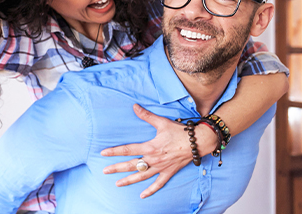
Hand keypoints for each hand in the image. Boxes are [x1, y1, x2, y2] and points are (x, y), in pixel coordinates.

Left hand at [100, 104, 216, 197]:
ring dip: (129, 180)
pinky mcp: (169, 172)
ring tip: (118, 184)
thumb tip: (134, 106)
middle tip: (105, 171)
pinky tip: (142, 195)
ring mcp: (161, 168)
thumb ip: (146, 116)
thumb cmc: (179, 132)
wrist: (198, 142)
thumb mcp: (161, 122)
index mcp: (150, 147)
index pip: (128, 149)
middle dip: (117, 168)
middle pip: (131, 165)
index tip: (103, 153)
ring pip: (142, 176)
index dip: (115, 151)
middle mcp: (153, 159)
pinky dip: (150, 190)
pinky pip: (158, 184)